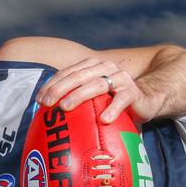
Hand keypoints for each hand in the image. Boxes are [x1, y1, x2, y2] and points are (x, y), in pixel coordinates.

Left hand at [36, 58, 153, 123]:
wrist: (146, 98)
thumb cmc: (112, 100)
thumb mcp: (93, 96)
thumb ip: (75, 97)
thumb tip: (47, 114)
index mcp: (91, 66)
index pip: (67, 72)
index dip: (52, 84)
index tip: (39, 99)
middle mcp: (105, 68)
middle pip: (78, 76)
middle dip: (59, 89)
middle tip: (47, 103)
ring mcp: (120, 78)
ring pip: (96, 85)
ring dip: (79, 96)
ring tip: (65, 108)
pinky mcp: (133, 92)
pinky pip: (121, 100)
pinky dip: (112, 109)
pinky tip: (103, 120)